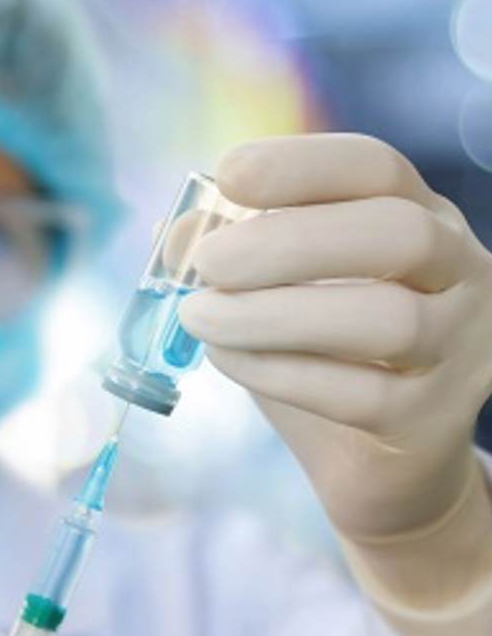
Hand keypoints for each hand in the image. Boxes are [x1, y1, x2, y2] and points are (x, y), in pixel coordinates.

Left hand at [179, 134, 491, 545]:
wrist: (379, 470)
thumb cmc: (324, 363)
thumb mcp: (273, 298)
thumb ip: (233, 259)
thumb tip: (175, 234)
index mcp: (420, 219)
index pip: (377, 168)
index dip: (302, 165)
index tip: (230, 173)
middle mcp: (459, 273)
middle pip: (396, 232)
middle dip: (288, 241)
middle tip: (208, 263)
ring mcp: (460, 347)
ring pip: (383, 318)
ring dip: (271, 314)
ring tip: (200, 318)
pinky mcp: (433, 419)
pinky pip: (359, 393)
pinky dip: (278, 372)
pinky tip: (228, 359)